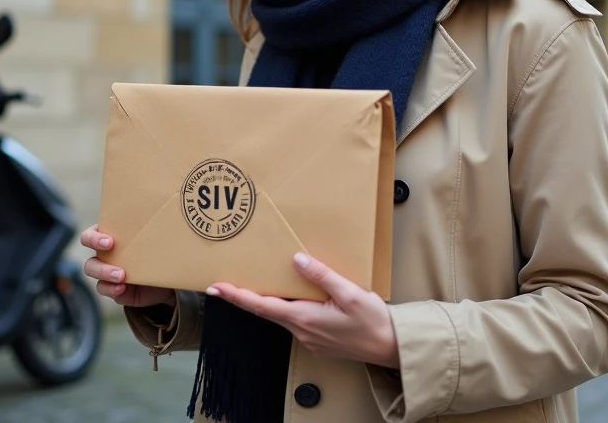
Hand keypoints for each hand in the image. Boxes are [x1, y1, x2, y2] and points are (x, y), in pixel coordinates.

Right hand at [80, 224, 174, 307]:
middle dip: (100, 265)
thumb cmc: (157, 249)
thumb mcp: (154, 236)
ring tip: (121, 277)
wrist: (168, 276)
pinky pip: (106, 290)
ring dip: (105, 276)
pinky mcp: (115, 290)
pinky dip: (112, 290)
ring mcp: (108, 275)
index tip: (110, 242)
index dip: (93, 238)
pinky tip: (122, 288)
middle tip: (115, 269)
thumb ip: (150, 228)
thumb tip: (162, 213)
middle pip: (89, 262)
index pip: (89, 236)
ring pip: (96, 278)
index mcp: (109, 238)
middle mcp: (105, 257)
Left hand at [208, 253, 399, 368]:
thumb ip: (321, 275)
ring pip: (282, 314)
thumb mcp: (349, 293)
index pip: (262, 306)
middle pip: (266, 310)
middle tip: (224, 283)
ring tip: (257, 282)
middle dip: (244, 297)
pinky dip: (288, 306)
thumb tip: (297, 260)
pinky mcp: (318, 339)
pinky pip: (296, 319)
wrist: (390, 347)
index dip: (237, 296)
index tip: (216, 288)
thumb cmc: (373, 322)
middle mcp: (302, 330)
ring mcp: (309, 337)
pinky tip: (293, 294)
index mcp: (305, 318)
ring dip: (267, 301)